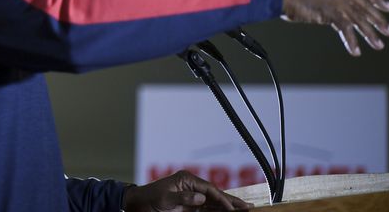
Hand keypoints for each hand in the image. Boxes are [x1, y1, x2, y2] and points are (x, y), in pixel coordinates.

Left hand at [123, 171, 251, 210]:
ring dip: (228, 207)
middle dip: (232, 201)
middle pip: (215, 194)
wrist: (138, 204)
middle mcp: (191, 186)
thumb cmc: (150, 199)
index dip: (222, 199)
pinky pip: (207, 209)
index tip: (232, 209)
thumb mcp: (165, 199)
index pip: (209, 189)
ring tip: (244, 210)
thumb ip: (183, 198)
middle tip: (249, 207)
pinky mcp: (189, 206)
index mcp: (186, 179)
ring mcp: (191, 196)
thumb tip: (201, 198)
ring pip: (214, 203)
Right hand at [278, 0, 388, 55]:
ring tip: (378, 45)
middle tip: (388, 31)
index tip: (388, 7)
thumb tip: (329, 7)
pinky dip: (351, 42)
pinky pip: (346, 30)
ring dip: (370, 34)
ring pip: (360, 19)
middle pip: (366, 6)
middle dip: (377, 20)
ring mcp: (339, 0)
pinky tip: (356, 51)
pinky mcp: (332, 13)